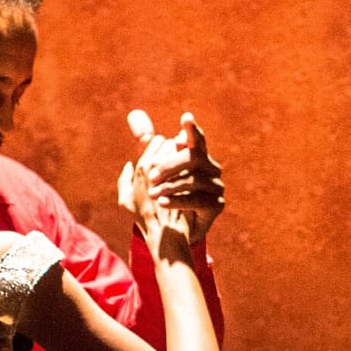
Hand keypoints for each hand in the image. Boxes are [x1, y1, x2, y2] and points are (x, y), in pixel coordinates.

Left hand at [119, 110, 224, 245]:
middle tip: (150, 176)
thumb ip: (142, 145)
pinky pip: (198, 200)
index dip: (192, 128)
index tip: (185, 118)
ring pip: (195, 179)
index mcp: (195, 157)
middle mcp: (209, 168)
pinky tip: (162, 202)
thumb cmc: (157, 202)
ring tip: (152, 194)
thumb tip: (134, 114)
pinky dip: (178, 200)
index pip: (195, 138)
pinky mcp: (216, 205)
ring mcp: (215, 186)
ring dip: (171, 185)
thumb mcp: (143, 174)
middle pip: (193, 158)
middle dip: (170, 165)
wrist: (170, 236)